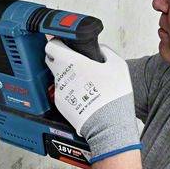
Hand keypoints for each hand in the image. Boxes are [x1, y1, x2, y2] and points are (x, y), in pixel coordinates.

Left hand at [45, 39, 140, 162]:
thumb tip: (99, 48)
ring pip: (58, 77)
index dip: (58, 43)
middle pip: (51, 60)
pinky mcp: (61, 104)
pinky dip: (70, 91)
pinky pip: (62, 92)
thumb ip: (105, 51)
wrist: (109, 125)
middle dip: (60, 58)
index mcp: (72, 62)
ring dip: (67, 76)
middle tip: (75, 62)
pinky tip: (83, 95)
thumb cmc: (113, 96)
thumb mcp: (118, 65)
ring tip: (84, 83)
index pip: (52, 46)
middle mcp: (62, 75)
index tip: (64, 44)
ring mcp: (59, 91)